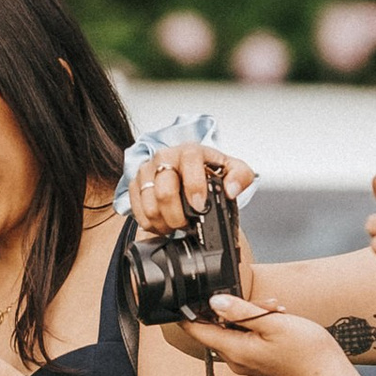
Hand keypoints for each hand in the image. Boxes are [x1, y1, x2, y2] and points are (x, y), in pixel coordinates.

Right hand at [126, 138, 258, 235]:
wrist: (189, 171)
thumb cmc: (209, 171)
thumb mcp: (233, 170)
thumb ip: (240, 177)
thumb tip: (231, 190)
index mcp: (190, 151)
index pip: (189, 162)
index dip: (194, 186)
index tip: (200, 207)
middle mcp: (165, 157)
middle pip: (164, 190)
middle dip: (178, 216)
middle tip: (187, 224)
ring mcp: (147, 170)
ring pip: (150, 205)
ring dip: (165, 223)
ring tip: (176, 224)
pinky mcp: (135, 184)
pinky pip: (137, 211)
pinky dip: (151, 224)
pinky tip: (163, 223)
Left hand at [190, 296, 346, 375]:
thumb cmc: (306, 350)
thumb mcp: (272, 322)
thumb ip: (241, 312)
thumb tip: (214, 302)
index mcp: (235, 350)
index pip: (196, 330)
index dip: (187, 312)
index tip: (185, 296)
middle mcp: (235, 360)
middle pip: (218, 327)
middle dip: (234, 309)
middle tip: (264, 304)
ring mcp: (246, 363)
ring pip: (234, 332)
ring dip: (251, 316)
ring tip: (276, 311)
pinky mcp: (257, 363)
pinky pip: (247, 340)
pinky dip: (258, 327)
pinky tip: (277, 321)